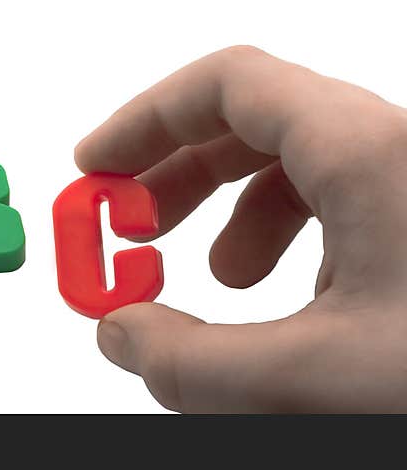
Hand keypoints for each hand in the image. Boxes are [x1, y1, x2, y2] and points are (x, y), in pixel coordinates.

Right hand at [76, 46, 406, 411]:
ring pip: (300, 162)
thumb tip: (119, 334)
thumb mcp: (307, 386)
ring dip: (232, 212)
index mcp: (371, 154)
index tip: (93, 168)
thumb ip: (186, 363)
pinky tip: (288, 301)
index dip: (143, 119)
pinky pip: (341, 203)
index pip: (227, 83)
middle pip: (254, 119)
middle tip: (129, 228)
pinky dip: (287, 240)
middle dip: (175, 173)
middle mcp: (399, 151)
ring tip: (218, 276)